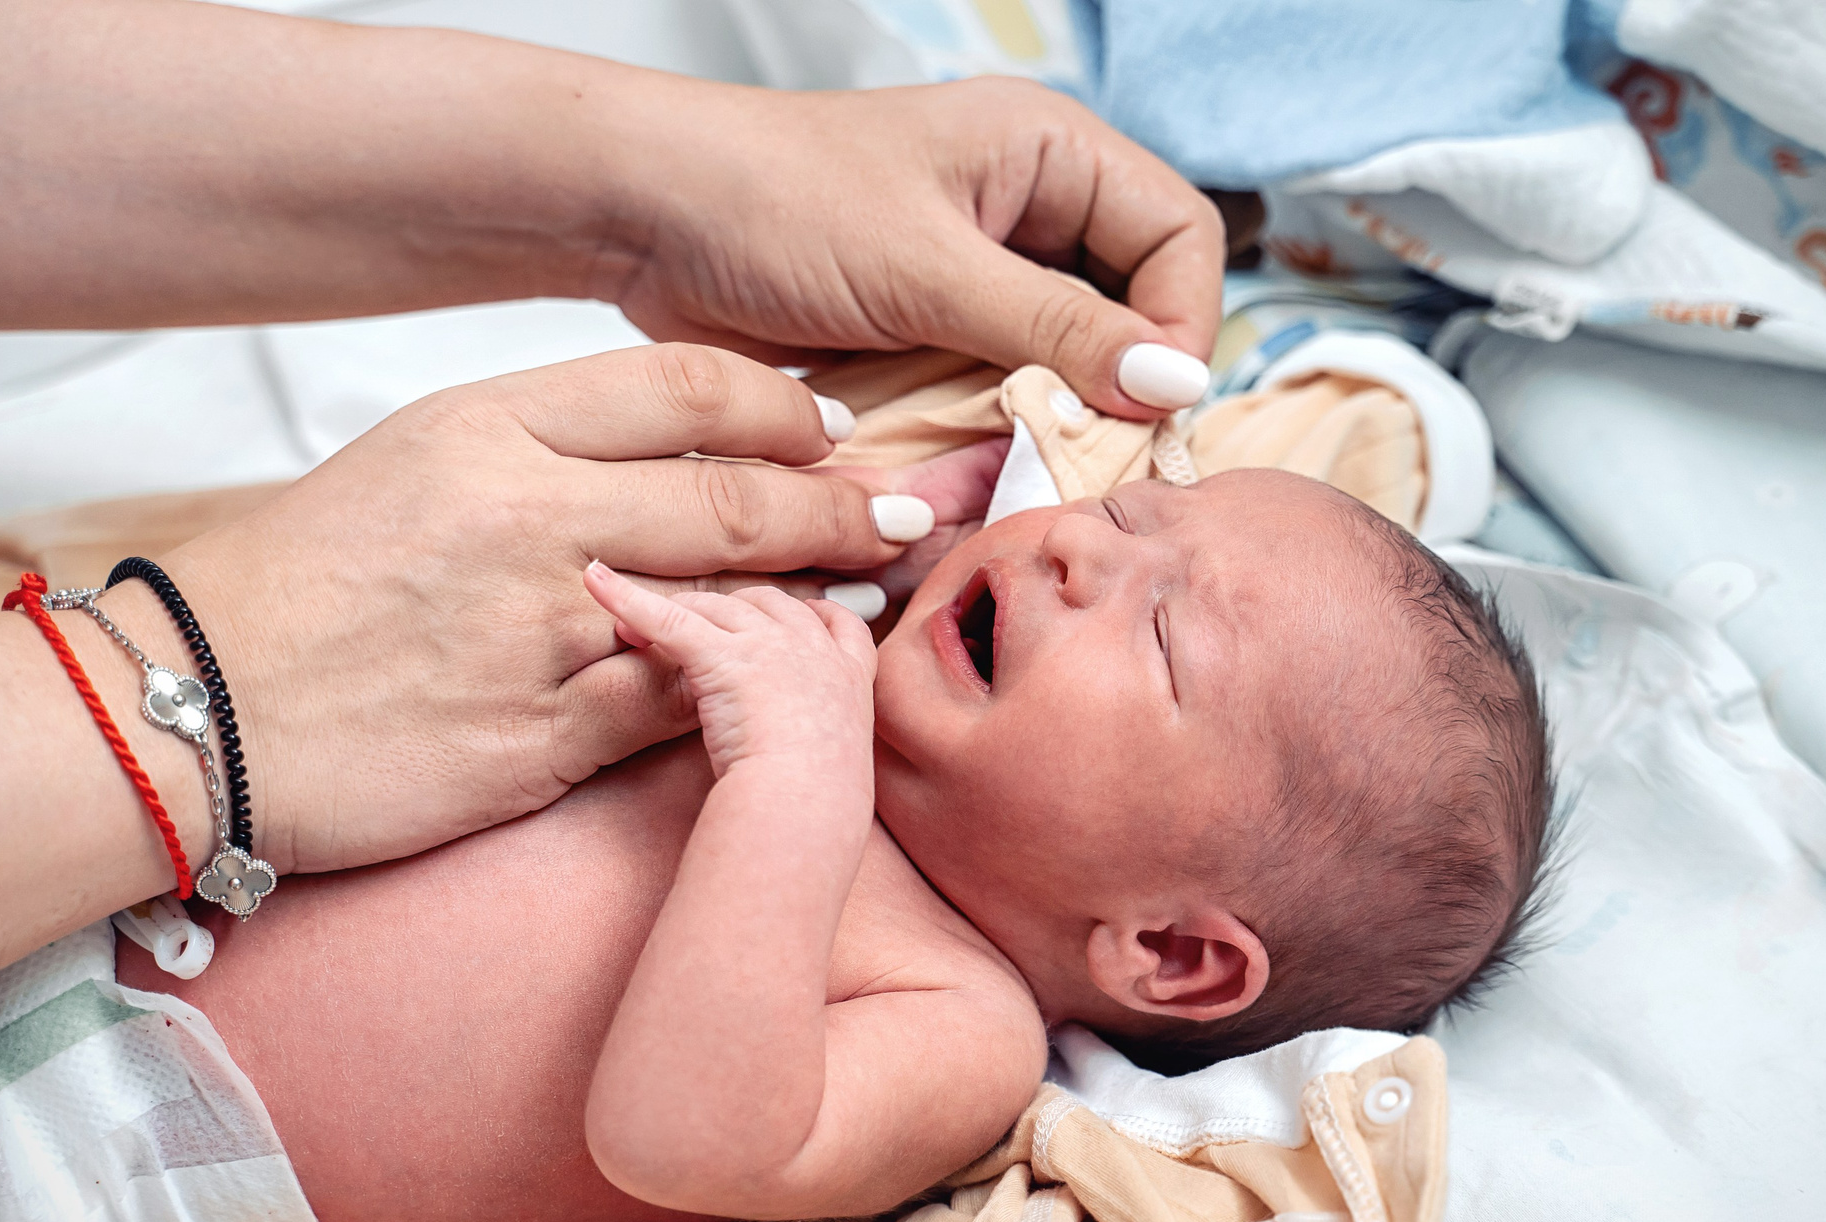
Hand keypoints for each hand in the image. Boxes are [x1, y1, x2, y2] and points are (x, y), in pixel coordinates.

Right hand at [160, 344, 913, 873]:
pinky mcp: (543, 735)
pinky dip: (749, 691)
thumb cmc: (296, 593)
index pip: (680, 390)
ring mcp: (539, 630)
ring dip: (816, 602)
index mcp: (487, 428)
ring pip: (726, 604)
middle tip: (903, 512)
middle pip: (733, 495)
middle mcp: (523, 516)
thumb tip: (669, 463)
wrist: (190, 714)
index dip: (779, 407)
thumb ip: (538, 455)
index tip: (826, 426)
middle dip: (840, 504)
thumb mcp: (410, 469)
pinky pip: (682, 704)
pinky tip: (790, 683)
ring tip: (870, 593)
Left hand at [583, 566, 877, 784]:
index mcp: (848, 677)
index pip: (836, 623)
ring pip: (716, 607)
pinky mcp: (721, 656)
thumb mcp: (836, 768)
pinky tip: (593, 582)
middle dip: (726, 611)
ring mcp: (769, 646)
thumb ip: (820, 744)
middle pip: (765, 602)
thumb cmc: (818, 808)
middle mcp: (812, 648)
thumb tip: (800, 760)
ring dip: (675, 613)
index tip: (796, 616)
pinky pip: (667, 618)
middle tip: (690, 637)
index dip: (811, 614)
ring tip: (629, 631)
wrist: (805, 807)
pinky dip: (625, 598)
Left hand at [602, 77, 1225, 419]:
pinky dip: (997, 431)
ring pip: (1069, 360)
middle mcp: (1029, 206)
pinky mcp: (933, 329)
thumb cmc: (775, 203)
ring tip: (1032, 465)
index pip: (1179, 238)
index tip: (1147, 408)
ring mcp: (981, 271)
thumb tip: (1176, 385)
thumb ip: (1057, 332)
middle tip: (1097, 455)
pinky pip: (1000, 389)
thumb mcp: (931, 272)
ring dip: (1057, 417)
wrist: (645, 220)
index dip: (1180, 325)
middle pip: (1135, 306)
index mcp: (1049, 151)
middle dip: (1121, 384)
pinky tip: (977, 465)